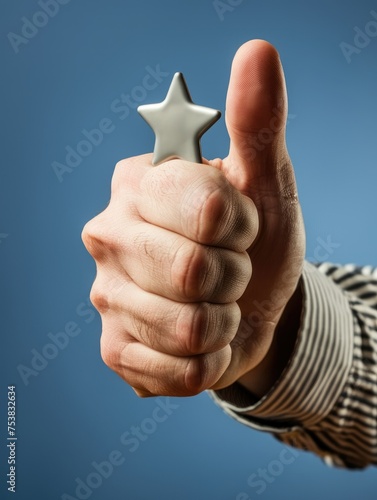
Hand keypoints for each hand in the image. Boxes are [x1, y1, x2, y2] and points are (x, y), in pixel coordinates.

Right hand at [82, 40, 304, 396]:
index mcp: (138, 184)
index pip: (206, 211)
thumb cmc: (254, 240)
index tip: (242, 228)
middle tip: (229, 271)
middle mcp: (108, 236)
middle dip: (234, 277)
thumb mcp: (264, 182)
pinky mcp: (116, 351)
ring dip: (224, 321)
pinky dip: (210, 361)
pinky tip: (200, 341)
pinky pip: (179, 372)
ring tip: (216, 306)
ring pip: (190, 328)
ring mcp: (106, 298)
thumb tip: (257, 51)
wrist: (248, 304)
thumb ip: (257, 121)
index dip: (243, 228)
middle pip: (193, 272)